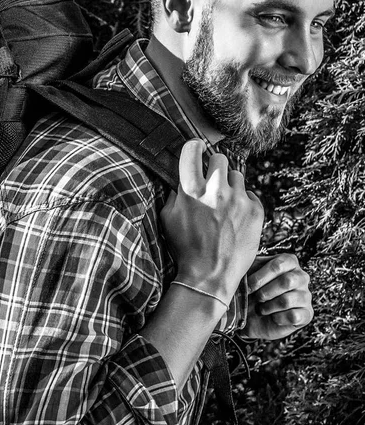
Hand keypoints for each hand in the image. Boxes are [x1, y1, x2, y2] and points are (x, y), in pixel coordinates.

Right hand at [161, 139, 263, 304]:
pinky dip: (243, 202)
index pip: (192, 151)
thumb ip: (174, 194)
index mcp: (191, 190)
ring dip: (230, 185)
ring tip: (224, 204)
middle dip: (214, 167)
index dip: (193, 147)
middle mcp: (216, 190)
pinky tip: (235, 218)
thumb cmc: (185, 248)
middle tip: (212, 181)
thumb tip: (181, 180)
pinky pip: (250, 195)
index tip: (195, 149)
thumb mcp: (167, 219)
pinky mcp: (256, 211)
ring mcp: (238, 200)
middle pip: (219, 158)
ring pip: (237, 176)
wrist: (209, 276)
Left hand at [241, 252, 312, 339]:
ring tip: (262, 308)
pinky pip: (293, 316)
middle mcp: (301, 276)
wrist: (253, 317)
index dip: (260, 277)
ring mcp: (306, 295)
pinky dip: (277, 318)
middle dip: (265, 292)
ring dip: (268, 306)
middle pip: (286, 281)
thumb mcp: (247, 275)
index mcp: (288, 261)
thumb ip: (248, 265)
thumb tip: (241, 260)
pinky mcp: (307, 314)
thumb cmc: (251, 291)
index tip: (248, 287)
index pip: (278, 265)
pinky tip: (272, 317)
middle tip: (256, 298)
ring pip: (287, 300)